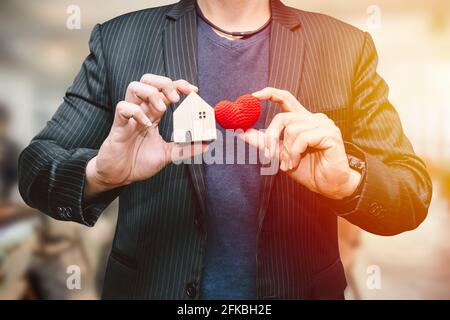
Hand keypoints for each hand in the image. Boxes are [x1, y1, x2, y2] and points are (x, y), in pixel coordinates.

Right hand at [85, 74, 207, 197]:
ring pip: (134, 87)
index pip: (165, 89)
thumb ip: (186, 149)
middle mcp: (141, 111)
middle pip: (148, 80)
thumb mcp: (168, 155)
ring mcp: (129, 117)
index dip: (179, 85)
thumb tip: (207, 144)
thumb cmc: (139, 162)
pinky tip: (146, 124)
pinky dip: (136, 112)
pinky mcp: (118, 127)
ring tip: (161, 108)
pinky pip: (123, 108)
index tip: (194, 90)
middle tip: (176, 99)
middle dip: (164, 83)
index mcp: (153, 114)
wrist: (119, 177)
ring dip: (151, 93)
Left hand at [240, 88, 360, 199]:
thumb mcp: (280, 154)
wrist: (327, 186)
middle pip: (282, 117)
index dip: (270, 93)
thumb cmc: (307, 170)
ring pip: (291, 129)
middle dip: (271, 138)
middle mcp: (314, 118)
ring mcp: (323, 124)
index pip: (286, 98)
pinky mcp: (330, 133)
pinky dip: (294, 153)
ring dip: (285, 151)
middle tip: (269, 155)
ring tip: (289, 164)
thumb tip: (243, 133)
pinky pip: (302, 138)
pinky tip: (295, 163)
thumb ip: (264, 142)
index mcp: (303, 119)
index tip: (254, 95)